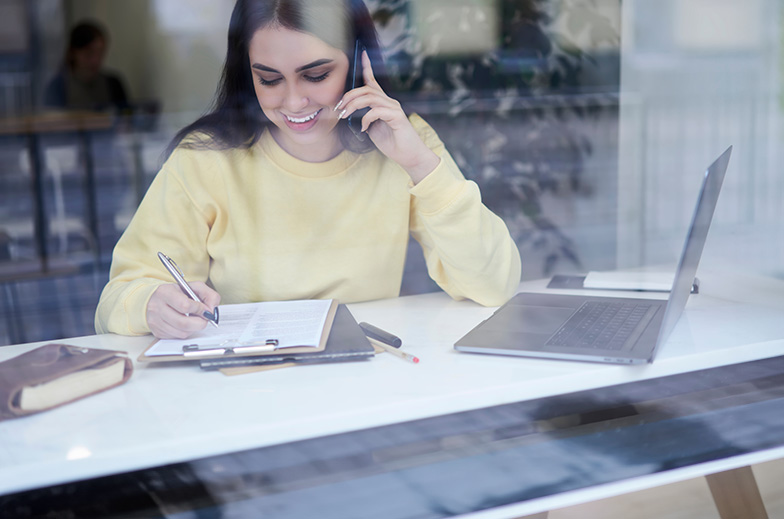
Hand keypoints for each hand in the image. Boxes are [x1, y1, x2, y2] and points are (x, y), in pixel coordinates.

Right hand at [146, 282, 220, 338]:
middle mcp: (156, 307)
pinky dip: (185, 332)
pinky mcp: (157, 332)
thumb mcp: (194, 287)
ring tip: (194, 319)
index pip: (185, 305)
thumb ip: (208, 295)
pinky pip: (177, 337)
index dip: (199, 309)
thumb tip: (212, 310)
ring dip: (193, 328)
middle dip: (200, 323)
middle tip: (204, 319)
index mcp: (165, 292)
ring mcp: (155, 321)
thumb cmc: (176, 293)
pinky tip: (185, 323)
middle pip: (183, 323)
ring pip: (182, 332)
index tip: (205, 310)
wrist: (156, 299)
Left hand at [337, 50, 439, 183]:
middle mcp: (389, 102)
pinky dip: (366, 119)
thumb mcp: (372, 129)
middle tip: (339, 108)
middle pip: (366, 89)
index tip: (362, 53)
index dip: (367, 66)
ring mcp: (394, 108)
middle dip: (349, 96)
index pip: (373, 81)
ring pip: (370, 97)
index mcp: (383, 103)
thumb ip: (364, 118)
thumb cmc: (392, 143)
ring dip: (353, 105)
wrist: (408, 156)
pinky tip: (363, 128)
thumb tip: (350, 114)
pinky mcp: (397, 117)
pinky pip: (376, 111)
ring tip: (345, 116)